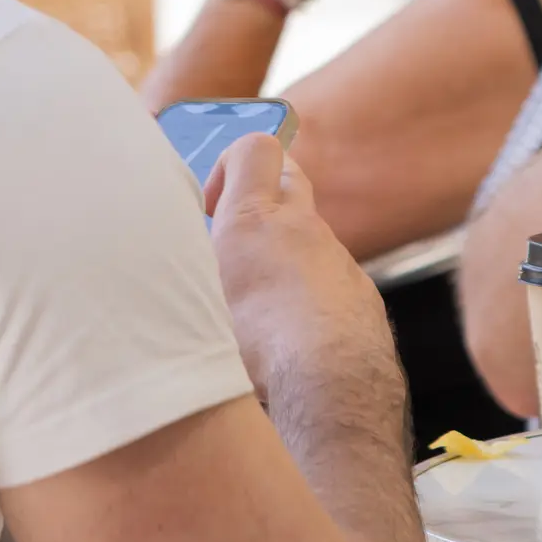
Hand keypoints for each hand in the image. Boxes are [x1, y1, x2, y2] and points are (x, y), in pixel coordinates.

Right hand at [205, 135, 391, 393]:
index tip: (213, 203)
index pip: (256, 148)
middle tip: (236, 239)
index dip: (234, 162)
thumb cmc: (253, 350)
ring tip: (262, 306)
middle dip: (265, 197)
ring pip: (313, 241)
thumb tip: (175, 271)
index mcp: (254, 221)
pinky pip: (336, 282)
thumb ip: (185, 268)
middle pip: (293, 181)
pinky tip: (297, 337)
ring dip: (288, 257)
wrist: (333, 393)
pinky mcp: (365, 298)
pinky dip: (315, 296)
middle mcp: (306, 231)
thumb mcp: (192, 301)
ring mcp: (343, 263)